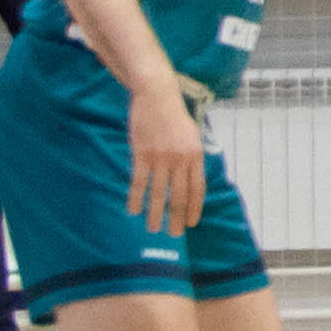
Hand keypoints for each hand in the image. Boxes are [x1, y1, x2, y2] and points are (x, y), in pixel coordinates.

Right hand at [125, 85, 208, 232]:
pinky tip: (133, 210)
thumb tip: (191, 180)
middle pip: (178, 195)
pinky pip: (138, 181)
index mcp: (196, 155)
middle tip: (172, 235)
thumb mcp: (193, 136)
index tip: (191, 223)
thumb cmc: (176, 116)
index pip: (197, 188)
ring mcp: (160, 157)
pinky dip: (135, 197)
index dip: (193, 208)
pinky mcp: (142, 154)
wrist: (158, 96)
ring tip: (153, 229)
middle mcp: (180, 159)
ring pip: (158, 192)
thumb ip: (193, 158)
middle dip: (176, 217)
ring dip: (155, 213)